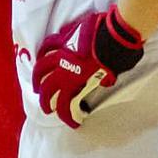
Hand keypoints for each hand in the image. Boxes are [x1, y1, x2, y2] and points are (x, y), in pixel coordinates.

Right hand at [32, 5, 143, 127]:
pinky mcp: (64, 38)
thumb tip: (102, 80)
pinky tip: (42, 54)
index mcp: (76, 81)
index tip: (73, 124)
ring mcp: (61, 52)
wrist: (118, 33)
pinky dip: (44, 50)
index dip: (66, 117)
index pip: (65, 104)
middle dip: (45, 101)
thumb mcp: (112, 75)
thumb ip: (102, 80)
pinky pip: (49, 44)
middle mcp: (64, 69)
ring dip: (38, 78)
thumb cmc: (119, 55)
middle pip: (47, 88)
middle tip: (46, 108)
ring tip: (37, 84)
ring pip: (42, 67)